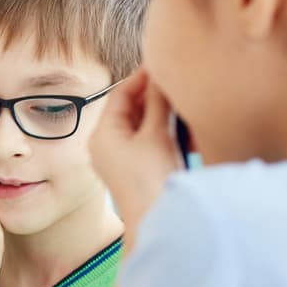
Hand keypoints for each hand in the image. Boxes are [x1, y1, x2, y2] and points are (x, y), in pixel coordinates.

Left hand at [89, 68, 183, 246]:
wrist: (157, 224)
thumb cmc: (152, 181)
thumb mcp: (156, 136)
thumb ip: (158, 103)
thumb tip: (160, 74)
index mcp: (102, 133)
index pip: (121, 93)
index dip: (142, 76)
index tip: (163, 62)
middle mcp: (106, 145)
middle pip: (131, 108)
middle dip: (155, 95)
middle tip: (177, 79)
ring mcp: (120, 159)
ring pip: (143, 124)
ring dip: (163, 113)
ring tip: (183, 101)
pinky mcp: (137, 170)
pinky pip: (150, 141)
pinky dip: (165, 132)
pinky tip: (183, 129)